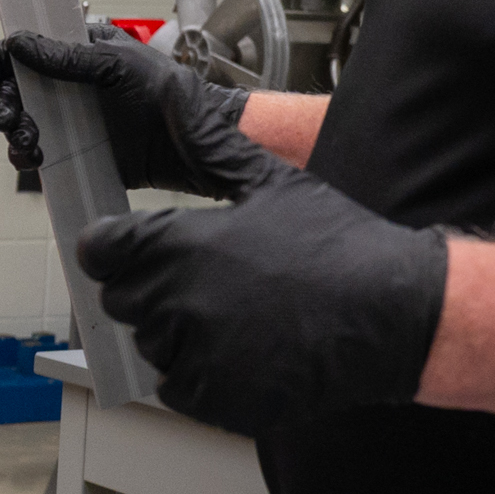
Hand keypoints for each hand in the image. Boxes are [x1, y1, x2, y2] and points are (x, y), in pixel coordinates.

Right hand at [0, 29, 246, 191]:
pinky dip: (28, 157)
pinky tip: (38, 160)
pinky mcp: (74, 151)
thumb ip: (68, 57)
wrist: (196, 147)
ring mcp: (70, 119)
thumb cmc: (170, 95)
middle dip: (4, 106)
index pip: (23, 51)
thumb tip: (20, 44)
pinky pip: (37, 153)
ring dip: (15, 135)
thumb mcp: (118, 66)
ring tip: (30, 146)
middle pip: (14, 91)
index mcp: (78, 51)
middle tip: (12, 122)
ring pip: (21, 124)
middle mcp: (68, 84)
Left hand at [73, 174, 446, 434]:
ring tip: (238, 316)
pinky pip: (176, 387)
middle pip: (120, 299)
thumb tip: (174, 94)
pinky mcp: (214, 399)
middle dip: (152, 289)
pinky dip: (199, 375)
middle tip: (210, 283)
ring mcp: (194, 354)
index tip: (136, 250)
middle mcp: (178, 301)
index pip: (99, 251)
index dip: (114, 248)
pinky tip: (244, 351)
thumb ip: (208, 142)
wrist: (395, 314)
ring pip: (149, 344)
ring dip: (177, 334)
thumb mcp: (269, 181)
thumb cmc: (338, 247)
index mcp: (180, 243)